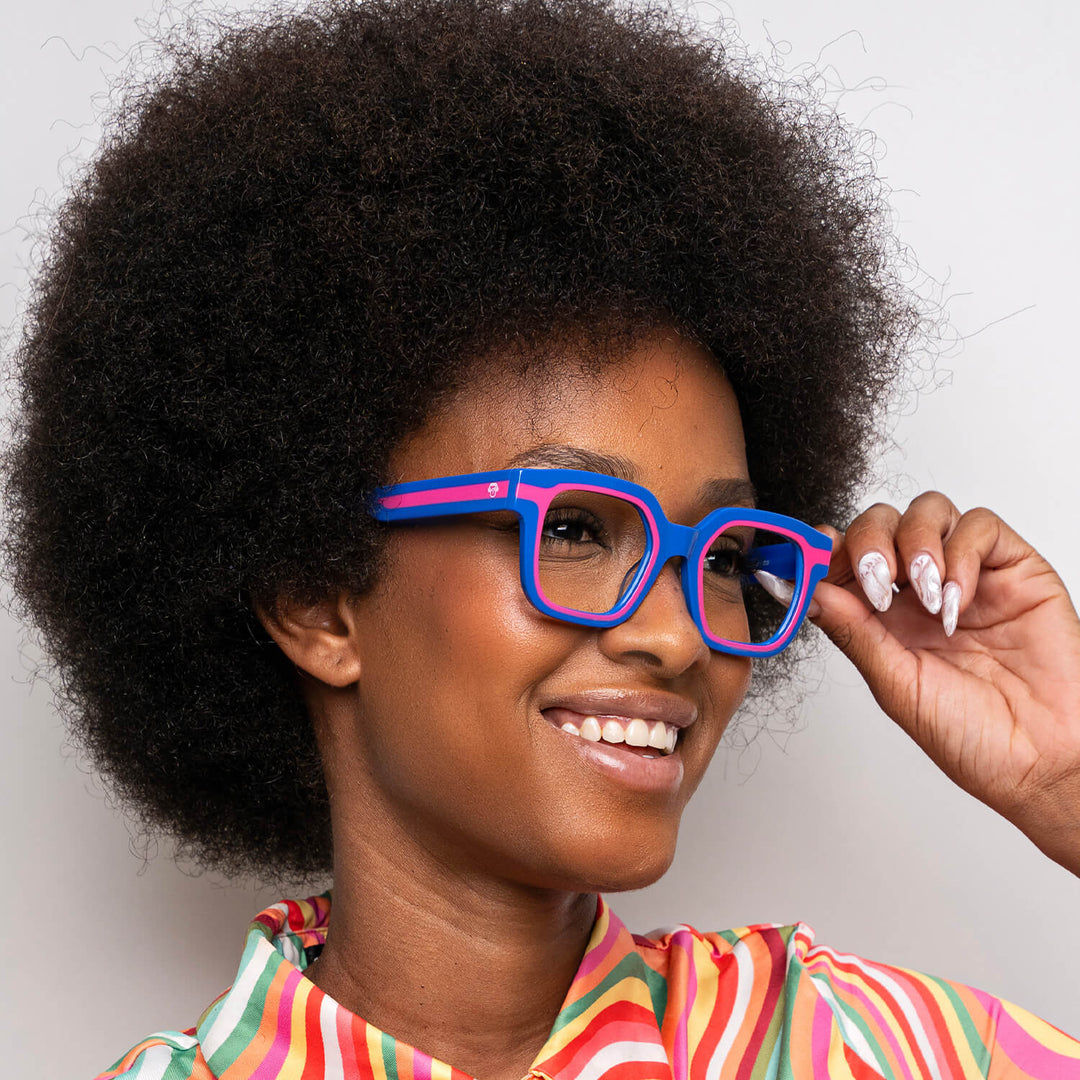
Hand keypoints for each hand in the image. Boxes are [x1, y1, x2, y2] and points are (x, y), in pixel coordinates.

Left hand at [810, 493, 1079, 875]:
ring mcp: (967, 575)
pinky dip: (960, 553)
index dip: (827, 551)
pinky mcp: (1013, 568)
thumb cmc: (974, 737)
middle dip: (869, 542)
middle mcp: (920, 591)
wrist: (1043, 761)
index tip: (812, 555)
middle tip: (877, 583)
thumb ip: (854, 632)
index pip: (845, 560)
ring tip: (922, 593)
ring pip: (926, 511)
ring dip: (914, 542)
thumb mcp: (896, 685)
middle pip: (880, 524)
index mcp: (884, 618)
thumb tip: (807, 590)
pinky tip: (956, 599)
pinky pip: (979, 526)